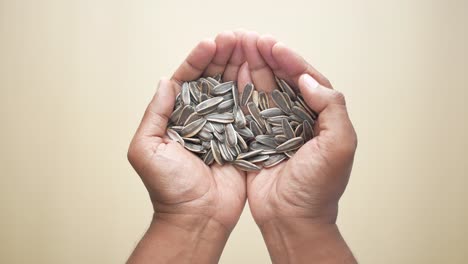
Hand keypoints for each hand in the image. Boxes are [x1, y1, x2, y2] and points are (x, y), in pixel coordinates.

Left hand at [127, 31, 247, 262]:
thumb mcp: (147, 149)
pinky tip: (259, 73)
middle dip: (222, 57)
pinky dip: (253, 92)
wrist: (197, 217)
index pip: (188, 81)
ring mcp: (222, 127)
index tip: (210, 44)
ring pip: (231, 91)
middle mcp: (200, 119)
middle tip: (234, 38)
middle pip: (212, 80)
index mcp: (177, 118)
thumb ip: (155, 114)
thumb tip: (165, 82)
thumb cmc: (168, 188)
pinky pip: (248, 112)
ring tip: (249, 47)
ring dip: (238, 68)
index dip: (198, 61)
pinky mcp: (242, 139)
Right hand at [240, 32, 357, 262]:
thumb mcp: (339, 146)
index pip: (306, 79)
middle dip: (268, 58)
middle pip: (282, 80)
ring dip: (252, 68)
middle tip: (251, 39)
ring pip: (262, 90)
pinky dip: (239, 91)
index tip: (274, 46)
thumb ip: (331, 108)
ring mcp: (274, 127)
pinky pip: (246, 109)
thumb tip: (308, 80)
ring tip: (239, 48)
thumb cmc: (318, 188)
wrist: (292, 218)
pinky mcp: (254, 138)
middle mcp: (297, 118)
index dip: (291, 60)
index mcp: (320, 117)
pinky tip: (231, 75)